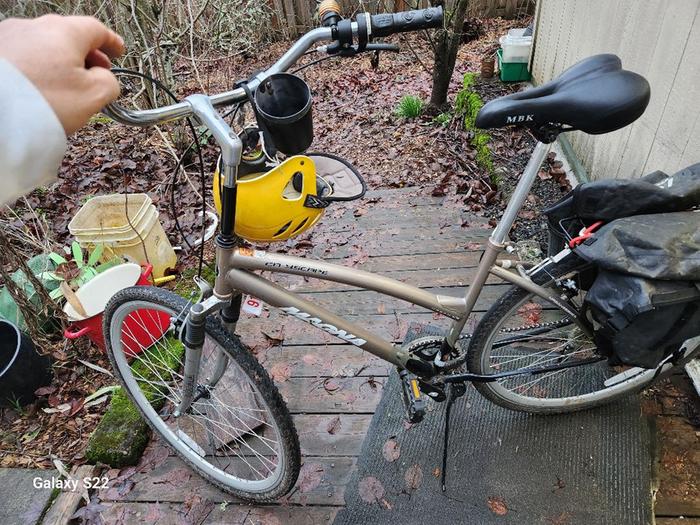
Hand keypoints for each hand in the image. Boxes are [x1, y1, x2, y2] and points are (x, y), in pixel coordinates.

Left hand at [0, 15, 124, 134]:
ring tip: (67, 85)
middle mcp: (35, 26)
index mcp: (64, 32)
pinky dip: (38, 68)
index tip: (117, 51)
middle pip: (68, 36)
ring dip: (60, 62)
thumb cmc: (43, 101)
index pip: (95, 29)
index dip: (111, 41)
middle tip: (97, 73)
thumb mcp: (93, 96)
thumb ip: (109, 83)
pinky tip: (41, 88)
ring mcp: (9, 37)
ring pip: (45, 46)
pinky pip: (24, 56)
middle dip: (86, 54)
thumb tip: (105, 78)